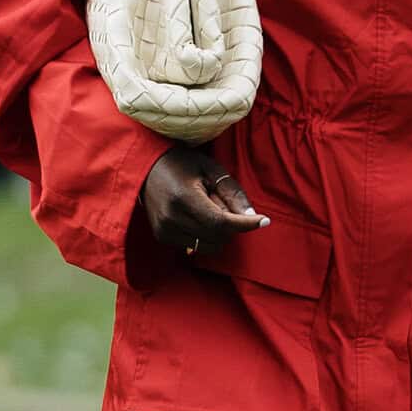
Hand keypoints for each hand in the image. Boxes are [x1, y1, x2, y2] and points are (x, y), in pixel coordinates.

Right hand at [140, 148, 268, 259]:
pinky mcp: (162, 237)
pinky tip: (197, 216)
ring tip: (208, 208)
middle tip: (222, 202)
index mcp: (183, 198)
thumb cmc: (182, 163)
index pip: (220, 222)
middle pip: (218, 236)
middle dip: (231, 224)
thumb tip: (252, 216)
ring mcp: (164, 230)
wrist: (146, 167)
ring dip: (219, 231)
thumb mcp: (211, 169)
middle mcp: (171, 218)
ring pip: (209, 245)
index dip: (245, 224)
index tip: (264, 220)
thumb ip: (232, 193)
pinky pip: (197, 246)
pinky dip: (206, 235)